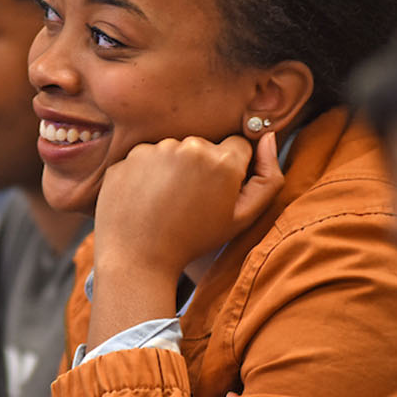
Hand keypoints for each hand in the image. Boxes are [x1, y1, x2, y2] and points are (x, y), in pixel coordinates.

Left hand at [87, 133, 282, 347]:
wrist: (137, 259)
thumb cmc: (194, 241)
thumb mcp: (242, 218)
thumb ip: (268, 177)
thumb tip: (268, 137)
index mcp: (222, 160)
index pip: (238, 146)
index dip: (231, 171)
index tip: (217, 193)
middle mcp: (189, 146)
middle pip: (204, 147)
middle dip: (201, 168)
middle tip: (190, 203)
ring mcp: (154, 149)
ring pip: (173, 152)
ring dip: (173, 170)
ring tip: (166, 204)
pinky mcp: (128, 157)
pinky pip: (145, 159)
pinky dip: (146, 175)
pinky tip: (145, 201)